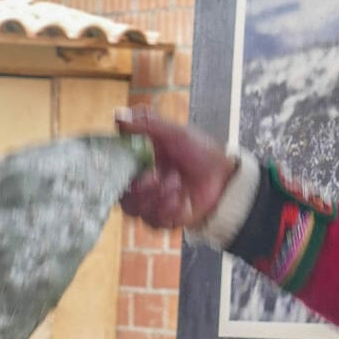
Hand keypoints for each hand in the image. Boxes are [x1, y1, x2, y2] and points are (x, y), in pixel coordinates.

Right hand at [116, 108, 237, 230]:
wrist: (224, 178)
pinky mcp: (164, 219)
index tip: (130, 167)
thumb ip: (145, 123)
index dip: (116, 172)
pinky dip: (168, 210)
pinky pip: (154, 222)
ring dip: (156, 198)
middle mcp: (141, 186)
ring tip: (176, 186)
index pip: (113, 172)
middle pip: (121, 197)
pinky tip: (181, 200)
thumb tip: (117, 116)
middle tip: (155, 179)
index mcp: (138, 163)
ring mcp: (152, 204)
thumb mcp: (174, 133)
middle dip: (139, 189)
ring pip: (135, 211)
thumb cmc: (200, 152)